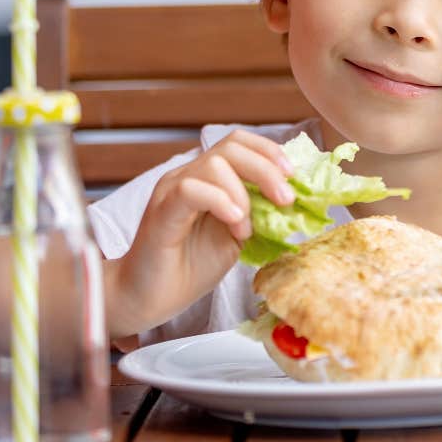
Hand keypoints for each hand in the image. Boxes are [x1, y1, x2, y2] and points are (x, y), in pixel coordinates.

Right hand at [110, 130, 293, 336]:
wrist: (148, 298)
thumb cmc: (189, 268)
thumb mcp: (236, 237)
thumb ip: (258, 214)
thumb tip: (291, 202)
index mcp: (207, 179)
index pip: (239, 142)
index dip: (269, 152)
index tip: (293, 175)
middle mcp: (187, 176)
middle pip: (232, 146)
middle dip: (267, 169)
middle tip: (286, 199)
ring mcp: (171, 190)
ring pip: (214, 164)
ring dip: (242, 194)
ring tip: (245, 228)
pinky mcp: (161, 212)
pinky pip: (191, 190)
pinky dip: (220, 202)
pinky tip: (234, 224)